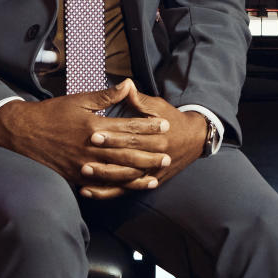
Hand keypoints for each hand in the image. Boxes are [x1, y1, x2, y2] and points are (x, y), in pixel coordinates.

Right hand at [0, 82, 169, 197]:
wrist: (22, 134)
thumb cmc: (52, 113)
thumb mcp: (79, 99)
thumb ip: (106, 95)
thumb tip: (128, 84)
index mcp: (94, 126)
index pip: (128, 127)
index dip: (148, 127)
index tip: (165, 125)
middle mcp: (91, 148)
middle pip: (127, 153)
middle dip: (150, 154)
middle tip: (168, 154)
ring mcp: (83, 166)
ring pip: (117, 173)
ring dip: (139, 174)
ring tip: (156, 173)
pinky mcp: (75, 178)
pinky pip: (101, 186)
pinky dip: (118, 187)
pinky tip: (129, 188)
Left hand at [80, 81, 207, 199]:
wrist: (194, 139)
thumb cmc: (173, 120)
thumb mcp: (159, 107)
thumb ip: (140, 100)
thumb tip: (126, 85)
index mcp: (158, 137)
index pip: (132, 137)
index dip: (113, 136)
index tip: (94, 133)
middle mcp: (156, 157)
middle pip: (127, 158)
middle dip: (105, 157)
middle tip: (83, 155)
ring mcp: (153, 173)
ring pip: (126, 179)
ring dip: (104, 177)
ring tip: (83, 172)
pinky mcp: (148, 183)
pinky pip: (126, 191)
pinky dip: (108, 192)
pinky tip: (89, 191)